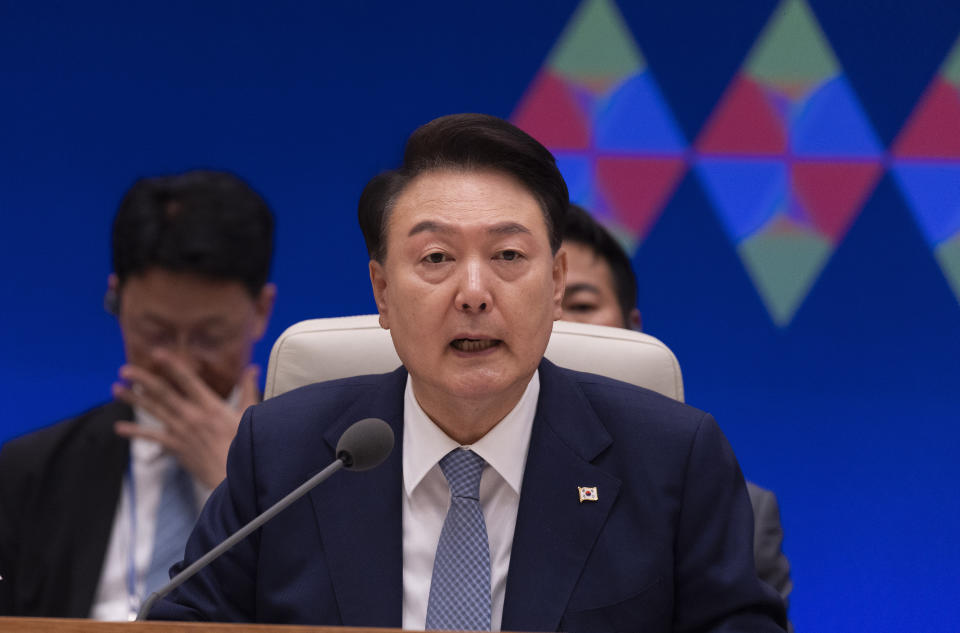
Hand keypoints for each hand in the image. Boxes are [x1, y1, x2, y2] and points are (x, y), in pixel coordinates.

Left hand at [112, 349, 259, 488]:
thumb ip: (248, 389)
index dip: (172, 366)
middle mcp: (192, 416)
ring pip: (154, 411)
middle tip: (124, 370)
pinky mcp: (176, 448)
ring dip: (134, 399)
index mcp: (210, 406)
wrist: (234, 476)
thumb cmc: (245, 444)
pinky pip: (152, 438)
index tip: (157, 353)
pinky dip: (135, 433)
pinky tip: (119, 428)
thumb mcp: (249, 414)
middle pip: (163, 393)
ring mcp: (181, 432)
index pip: (188, 380)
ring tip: (116, 389)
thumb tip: (252, 368)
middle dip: (143, 380)